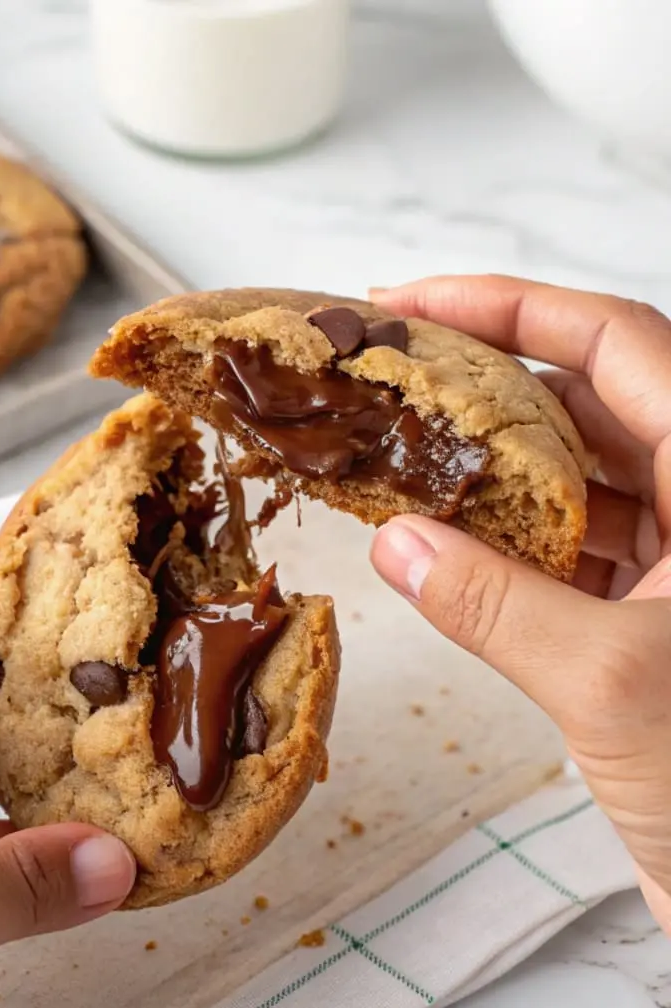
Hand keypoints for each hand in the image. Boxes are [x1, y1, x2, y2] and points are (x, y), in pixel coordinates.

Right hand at [367, 276, 670, 931]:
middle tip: (385, 376)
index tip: (409, 300)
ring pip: (568, 479)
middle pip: (585, 402)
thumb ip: (494, 605)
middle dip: (481, 385)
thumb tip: (396, 543)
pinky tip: (439, 542)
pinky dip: (498, 542)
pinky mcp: (649, 618)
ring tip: (394, 453)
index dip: (510, 308)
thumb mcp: (610, 684)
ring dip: (482, 468)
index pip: (618, 344)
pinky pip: (562, 549)